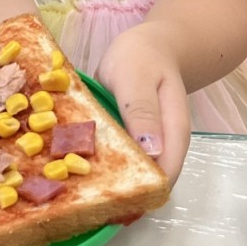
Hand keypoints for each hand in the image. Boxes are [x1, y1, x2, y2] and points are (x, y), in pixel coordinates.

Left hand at [94, 23, 190, 184]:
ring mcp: (149, 147)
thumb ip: (142, 112)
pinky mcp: (133, 142)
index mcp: (173, 136)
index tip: (104, 200)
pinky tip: (78, 169)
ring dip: (110, 183)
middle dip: (119, 194)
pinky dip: (104, 166)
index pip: (163, 178)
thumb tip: (152, 154)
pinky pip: (121, 161)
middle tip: (80, 197)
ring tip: (73, 189)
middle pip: (148, 184)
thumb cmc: (142, 58)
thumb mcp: (136, 78)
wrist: (150, 45)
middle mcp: (165, 148)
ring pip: (133, 175)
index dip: (138, 194)